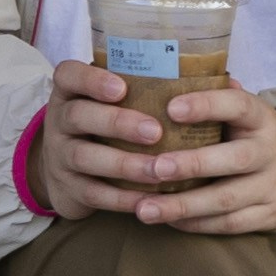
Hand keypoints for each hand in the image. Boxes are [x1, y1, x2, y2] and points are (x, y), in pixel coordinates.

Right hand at [27, 59, 175, 221]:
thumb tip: (217, 78)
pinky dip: (122, 198)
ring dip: (124, 164)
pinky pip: (93, 193)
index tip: (122, 88)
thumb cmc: (102, 127)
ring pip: (85, 157)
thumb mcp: (107, 104)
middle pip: (78, 116)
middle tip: (155, 131)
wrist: (62, 172)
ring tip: (158, 169)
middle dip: (117, 123)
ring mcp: (59, 156)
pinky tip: (150, 199)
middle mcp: (59, 121)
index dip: (92, 80)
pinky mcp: (68, 188)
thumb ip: (142, 90)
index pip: (69, 75)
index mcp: (70, 93)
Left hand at [128, 81, 275, 237]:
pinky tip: (168, 220)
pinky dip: (196, 224)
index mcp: (262, 118)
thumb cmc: (250, 135)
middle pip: (233, 159)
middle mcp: (273, 151)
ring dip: (182, 206)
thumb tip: (172, 75)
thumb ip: (214, 97)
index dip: (207, 105)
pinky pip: (230, 224)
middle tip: (153, 168)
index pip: (238, 105)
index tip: (171, 108)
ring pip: (227, 200)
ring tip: (144, 209)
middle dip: (191, 165)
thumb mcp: (242, 112)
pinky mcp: (273, 216)